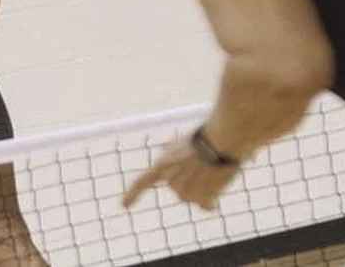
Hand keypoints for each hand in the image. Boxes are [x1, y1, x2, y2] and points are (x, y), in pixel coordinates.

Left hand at [122, 137, 241, 210]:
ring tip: (211, 172)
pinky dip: (211, 202)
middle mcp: (171, 181)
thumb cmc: (204, 138)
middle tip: (202, 166)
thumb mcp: (182, 141)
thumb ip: (172, 148)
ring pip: (194, 197)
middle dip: (190, 181)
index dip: (133, 194)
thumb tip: (166, 145)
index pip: (143, 182)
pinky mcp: (200, 199)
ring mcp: (184, 192)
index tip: (124, 206)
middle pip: (179, 189)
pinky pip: (205, 205)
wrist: (220, 141)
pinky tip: (216, 190)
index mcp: (163, 165)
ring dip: (203, 189)